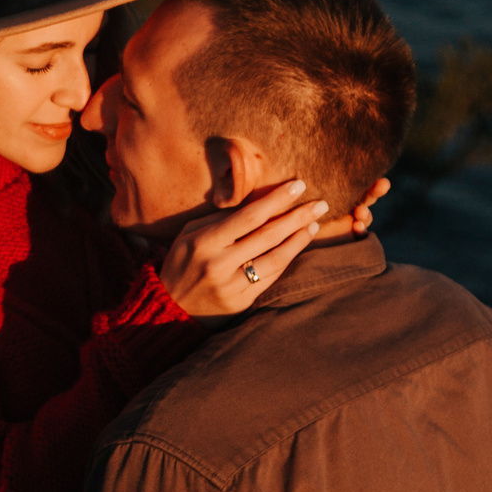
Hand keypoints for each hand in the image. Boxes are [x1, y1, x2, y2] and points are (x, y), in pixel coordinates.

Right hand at [157, 179, 327, 316]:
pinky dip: (287, 259)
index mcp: (204, 242)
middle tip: (320, 204)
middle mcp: (219, 264)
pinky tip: (298, 245)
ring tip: (315, 224)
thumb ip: (222, 218)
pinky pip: (270, 277)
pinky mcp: (241, 302)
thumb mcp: (191, 233)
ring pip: (275, 259)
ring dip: (299, 240)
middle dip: (297, 217)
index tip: (298, 186)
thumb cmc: (183, 260)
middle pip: (268, 236)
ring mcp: (231, 286)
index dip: (276, 200)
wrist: (170, 305)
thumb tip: (260, 201)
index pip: (249, 216)